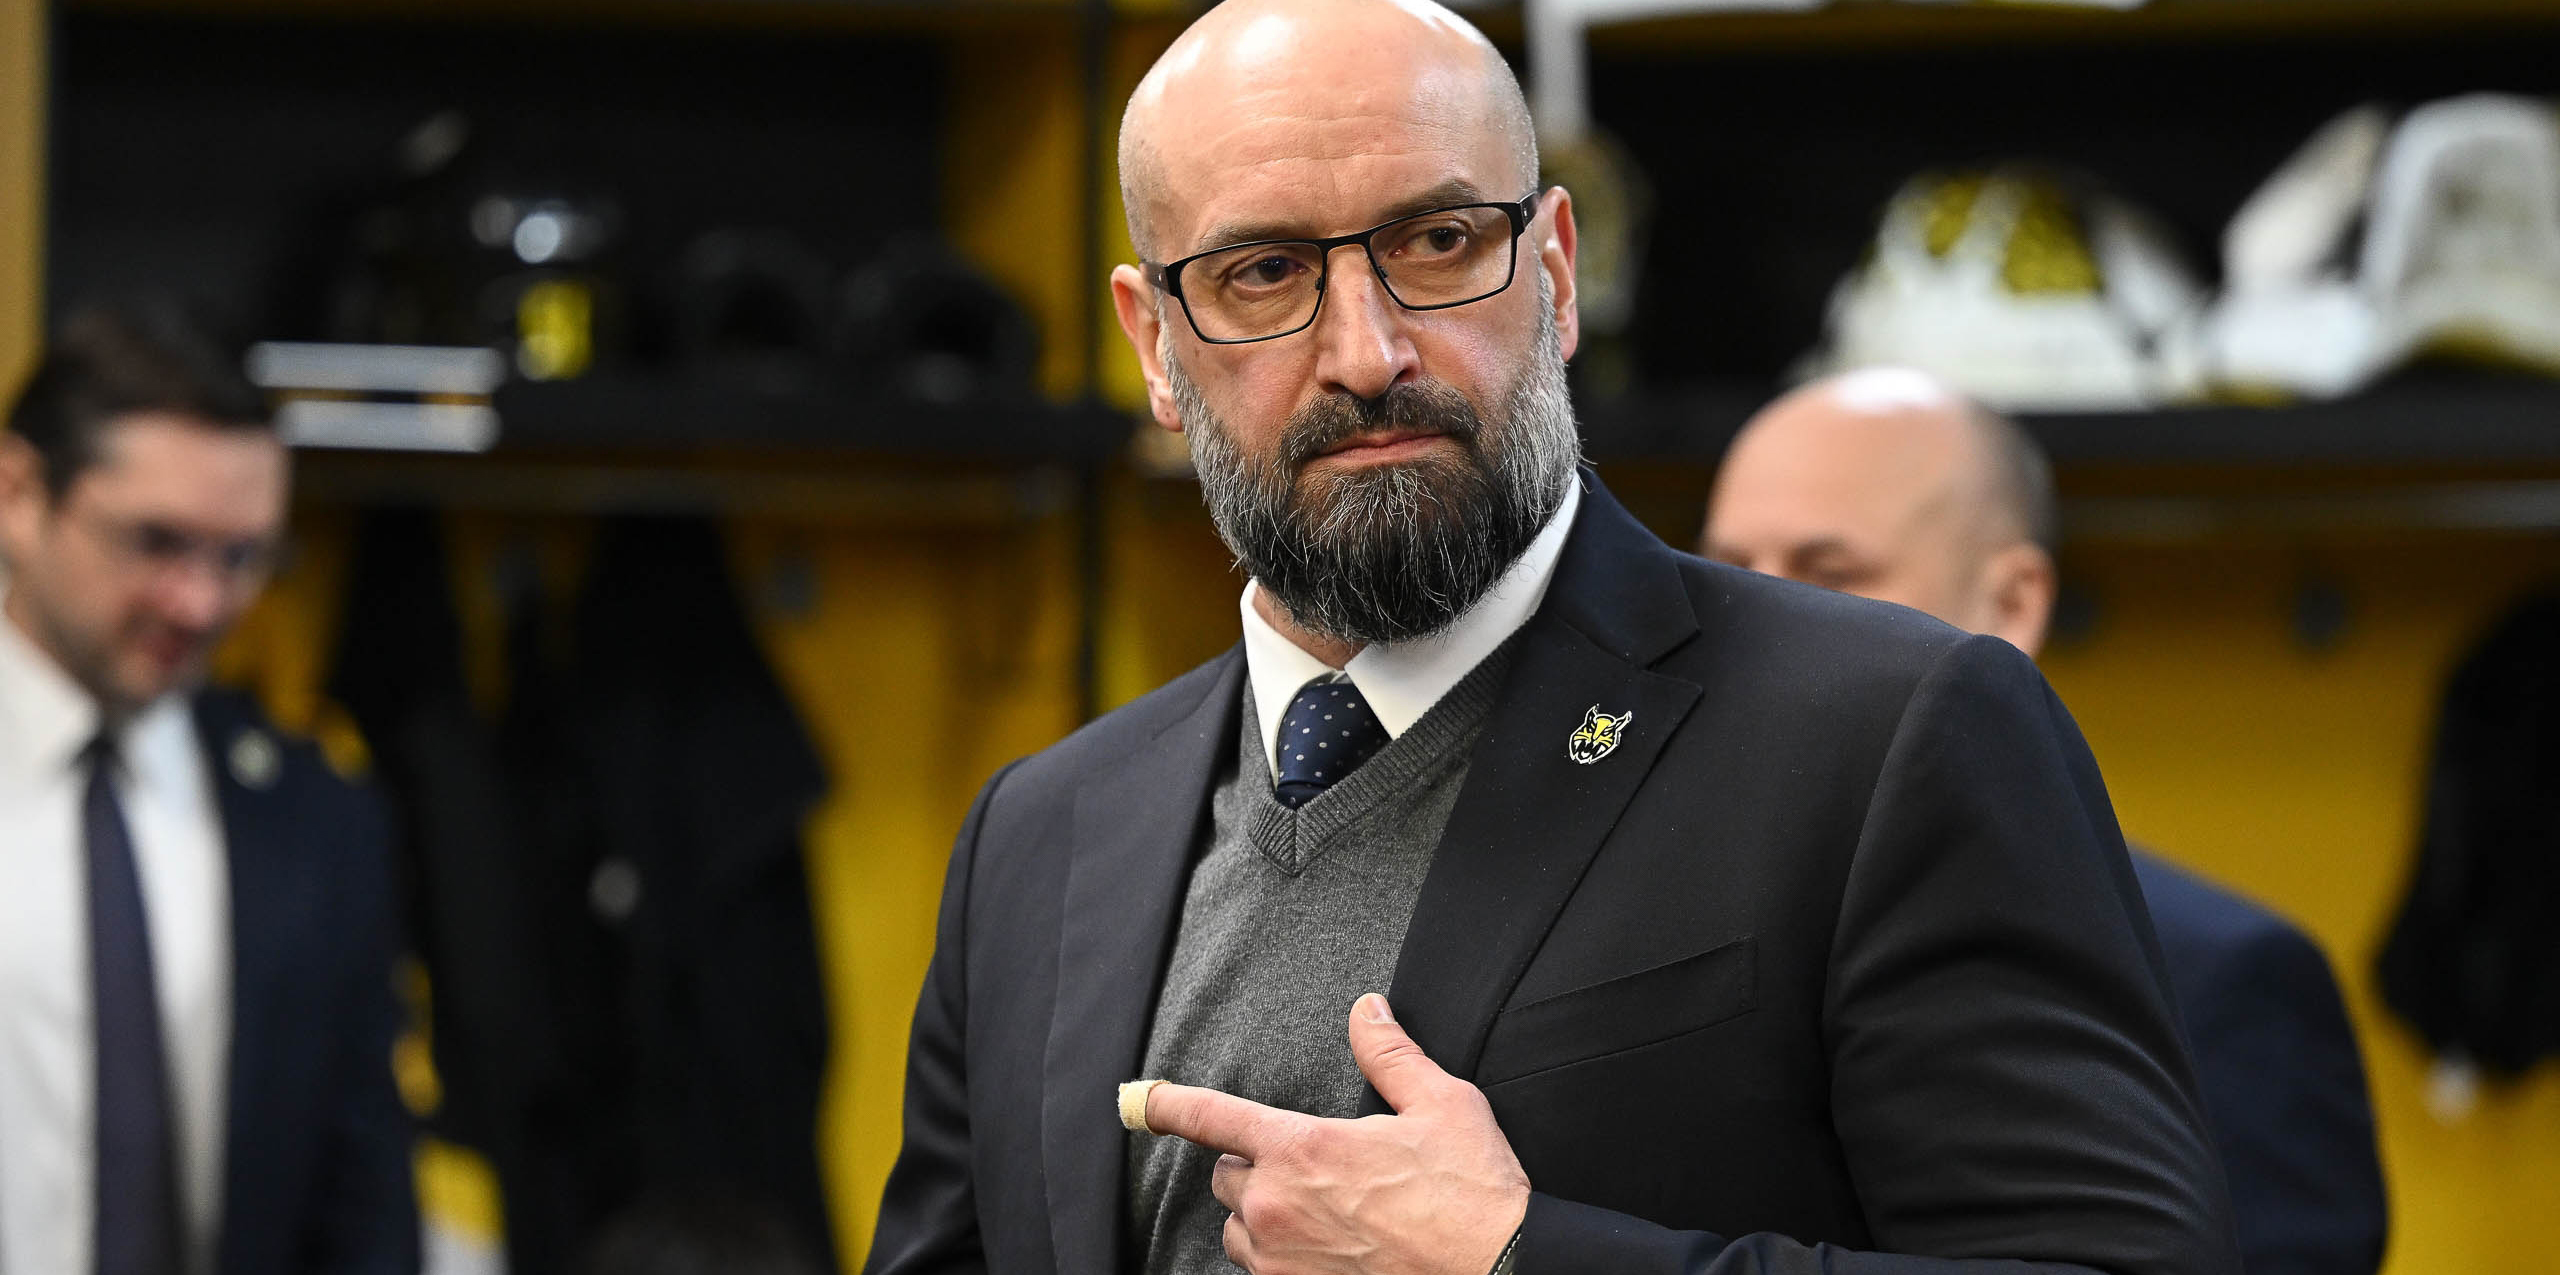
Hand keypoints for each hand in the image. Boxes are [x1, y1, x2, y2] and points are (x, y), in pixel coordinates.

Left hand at [1141, 993, 1529, 1274]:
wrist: (1499, 1272)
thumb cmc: (1472, 1195)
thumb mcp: (1441, 1104)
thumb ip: (1390, 1054)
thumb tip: (1367, 1010)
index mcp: (1302, 1149)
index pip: (1211, 1116)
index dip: (1167, 1104)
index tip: (1138, 1099)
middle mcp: (1277, 1206)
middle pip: (1228, 1177)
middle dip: (1260, 1168)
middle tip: (1318, 1170)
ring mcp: (1281, 1261)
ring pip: (1241, 1230)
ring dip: (1265, 1219)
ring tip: (1325, 1215)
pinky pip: (1262, 1272)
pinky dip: (1284, 1259)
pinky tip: (1329, 1250)